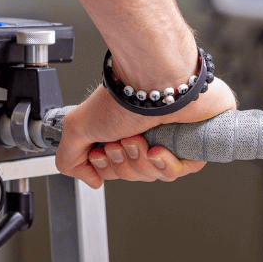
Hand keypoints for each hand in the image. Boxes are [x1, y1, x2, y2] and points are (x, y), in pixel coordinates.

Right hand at [56, 79, 235, 188]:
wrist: (155, 80)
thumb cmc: (123, 97)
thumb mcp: (78, 128)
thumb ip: (70, 159)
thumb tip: (92, 181)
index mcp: (121, 130)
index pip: (115, 169)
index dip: (106, 168)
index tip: (100, 152)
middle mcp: (145, 134)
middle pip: (133, 174)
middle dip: (123, 163)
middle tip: (120, 141)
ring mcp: (169, 138)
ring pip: (154, 175)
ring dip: (140, 162)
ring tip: (137, 139)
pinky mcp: (192, 141)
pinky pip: (180, 171)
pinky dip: (165, 166)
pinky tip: (157, 150)